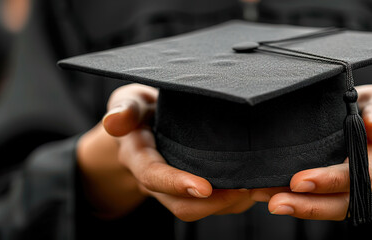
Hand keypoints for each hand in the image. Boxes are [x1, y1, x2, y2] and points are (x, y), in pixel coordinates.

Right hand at [77, 84, 253, 220]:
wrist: (143, 126)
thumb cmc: (140, 110)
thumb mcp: (129, 102)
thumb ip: (124, 110)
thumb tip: (113, 122)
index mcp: (140, 157)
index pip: (154, 176)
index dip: (176, 184)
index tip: (204, 187)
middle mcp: (157, 180)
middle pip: (181, 205)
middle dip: (213, 203)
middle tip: (245, 189)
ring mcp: (176, 188)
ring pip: (202, 209)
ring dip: (230, 204)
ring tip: (258, 188)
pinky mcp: (194, 188)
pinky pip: (214, 203)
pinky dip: (237, 199)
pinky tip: (258, 186)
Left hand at [250, 85, 371, 219]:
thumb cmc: (371, 108)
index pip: (357, 174)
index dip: (329, 181)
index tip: (298, 181)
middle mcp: (366, 177)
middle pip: (341, 201)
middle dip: (308, 205)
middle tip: (276, 203)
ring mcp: (350, 187)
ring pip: (328, 207)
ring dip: (298, 208)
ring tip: (267, 202)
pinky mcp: (333, 189)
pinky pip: (316, 201)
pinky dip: (292, 200)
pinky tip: (265, 195)